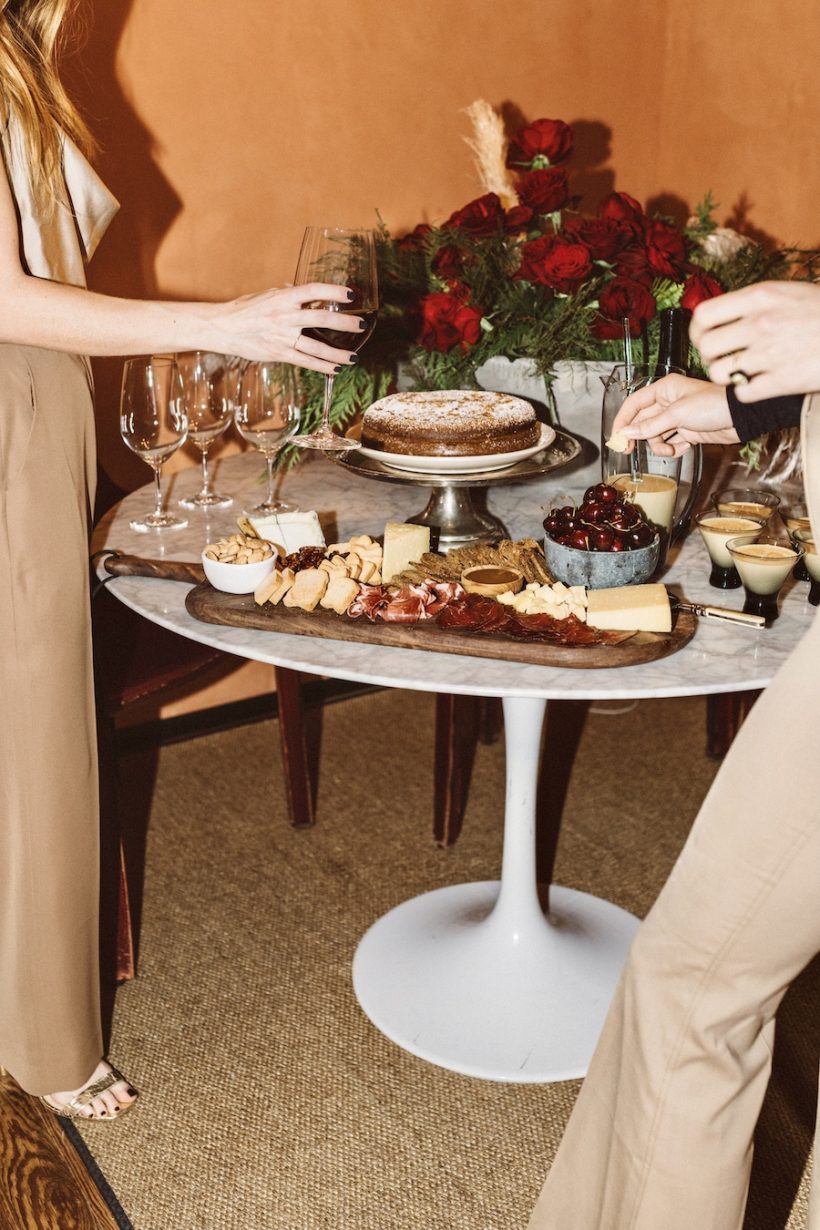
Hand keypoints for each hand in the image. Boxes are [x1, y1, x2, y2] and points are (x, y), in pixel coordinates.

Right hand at [215, 282, 364, 373]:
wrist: (223, 328)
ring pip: (316, 347)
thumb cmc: (245, 309)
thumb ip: (286, 295)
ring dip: (337, 353)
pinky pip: (305, 362)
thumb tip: (303, 292)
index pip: (313, 291)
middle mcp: (285, 317)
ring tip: (353, 357)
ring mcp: (283, 337)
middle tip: (361, 325)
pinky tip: (335, 369)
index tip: (350, 295)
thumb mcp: (266, 295)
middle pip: (321, 320)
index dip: (333, 292)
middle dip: (344, 323)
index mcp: (283, 298)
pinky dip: (322, 366)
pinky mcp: (279, 353)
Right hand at [612, 373, 738, 456]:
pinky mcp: (688, 431)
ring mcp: (677, 417)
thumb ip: (650, 426)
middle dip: (639, 436)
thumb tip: (626, 432)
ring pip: (656, 435)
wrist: (740, 418)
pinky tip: (684, 447)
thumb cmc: (712, 405)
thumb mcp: (677, 415)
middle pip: (643, 421)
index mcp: (664, 390)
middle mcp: (668, 402)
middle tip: (628, 451)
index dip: (622, 419)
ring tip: (670, 449)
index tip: (616, 436)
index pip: (634, 403)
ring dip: (660, 445)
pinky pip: (671, 442)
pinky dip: (674, 448)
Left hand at [691, 281, 819, 400]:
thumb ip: (754, 303)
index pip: (704, 315)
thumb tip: (723, 315)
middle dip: (710, 356)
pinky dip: (746, 393)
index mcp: (760, 297)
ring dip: (725, 376)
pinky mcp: (781, 381)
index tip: (704, 336)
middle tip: (722, 359)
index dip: (697, 330)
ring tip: (740, 373)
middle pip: (706, 346)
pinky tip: (759, 385)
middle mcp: (761, 324)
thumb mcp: (789, 293)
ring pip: (718, 373)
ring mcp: (770, 354)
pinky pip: (742, 394)